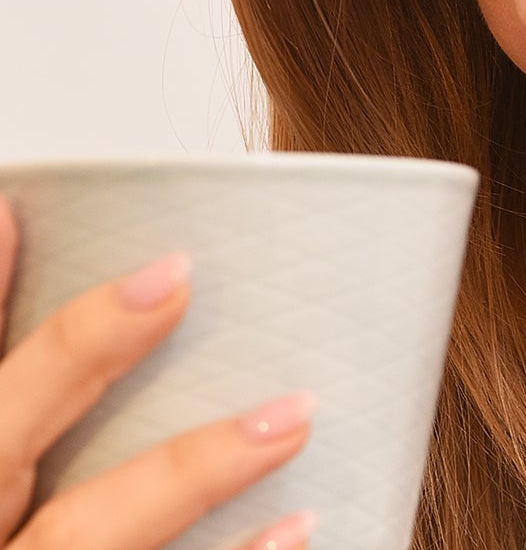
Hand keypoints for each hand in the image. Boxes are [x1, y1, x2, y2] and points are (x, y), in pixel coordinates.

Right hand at [0, 195, 317, 549]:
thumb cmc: (30, 526)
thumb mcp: (13, 465)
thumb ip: (37, 396)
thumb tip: (52, 262)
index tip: (15, 205)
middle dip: (76, 353)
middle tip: (176, 273)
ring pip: (85, 539)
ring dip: (188, 470)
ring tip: (292, 411)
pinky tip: (301, 525)